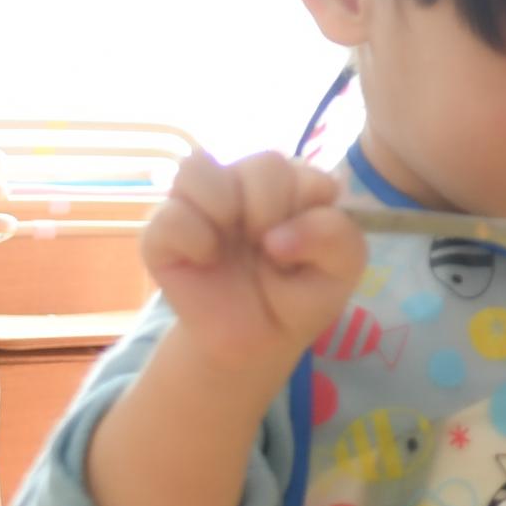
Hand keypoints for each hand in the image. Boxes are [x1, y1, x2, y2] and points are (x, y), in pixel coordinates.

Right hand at [142, 151, 364, 375]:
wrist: (255, 342)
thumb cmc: (299, 296)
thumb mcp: (342, 270)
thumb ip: (336, 238)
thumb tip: (277, 235)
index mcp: (295, 184)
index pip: (307, 172)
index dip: (306, 214)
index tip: (300, 251)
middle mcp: (247, 183)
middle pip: (263, 164)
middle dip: (272, 212)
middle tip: (268, 251)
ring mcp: (202, 202)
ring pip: (197, 165)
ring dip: (224, 208)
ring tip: (230, 247)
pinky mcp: (164, 230)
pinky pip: (167, 215)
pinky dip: (190, 240)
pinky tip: (205, 260)